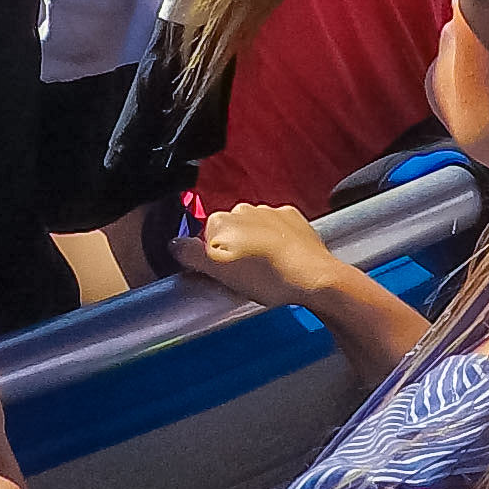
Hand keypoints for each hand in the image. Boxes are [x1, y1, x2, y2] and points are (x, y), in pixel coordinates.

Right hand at [170, 203, 355, 310]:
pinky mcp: (293, 220)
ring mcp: (271, 213)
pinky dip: (277, 242)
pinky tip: (281, 261)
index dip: (211, 259)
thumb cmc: (270, 277)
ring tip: (266, 272)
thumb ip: (191, 255)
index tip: (221, 274)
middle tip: (243, 276)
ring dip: (255, 246)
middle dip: (233, 251)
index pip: (203, 237)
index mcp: (222, 221)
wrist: (315, 278)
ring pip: (253, 230)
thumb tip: (173, 244)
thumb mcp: (220, 272)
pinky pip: (277, 229)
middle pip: (228, 232)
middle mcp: (244, 210)